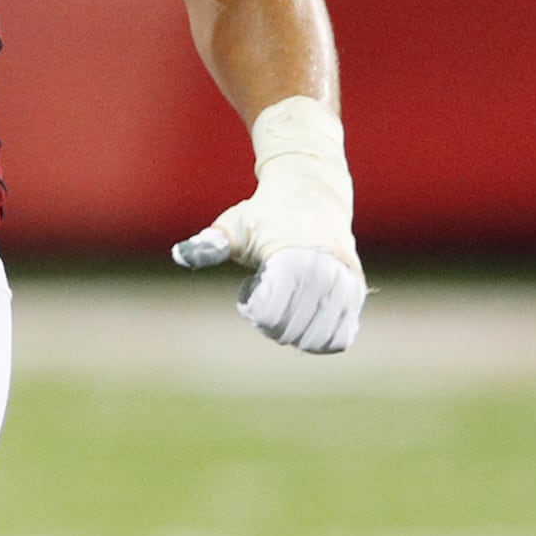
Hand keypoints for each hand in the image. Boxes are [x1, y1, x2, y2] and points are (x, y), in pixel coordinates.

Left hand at [171, 95, 363, 354]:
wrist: (312, 195)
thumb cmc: (264, 215)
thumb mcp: (234, 225)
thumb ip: (208, 244)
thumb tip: (180, 255)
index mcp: (291, 251)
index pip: (273, 306)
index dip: (257, 310)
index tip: (251, 292)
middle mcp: (322, 265)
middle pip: (295, 324)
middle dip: (274, 326)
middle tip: (265, 305)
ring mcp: (343, 278)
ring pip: (321, 334)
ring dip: (297, 336)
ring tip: (285, 315)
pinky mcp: (356, 290)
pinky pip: (341, 335)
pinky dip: (320, 341)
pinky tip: (305, 326)